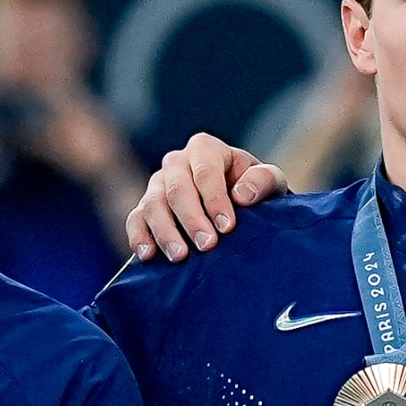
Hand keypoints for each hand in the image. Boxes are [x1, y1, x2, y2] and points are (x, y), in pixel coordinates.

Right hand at [126, 132, 283, 262]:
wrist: (238, 208)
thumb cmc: (254, 192)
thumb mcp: (270, 182)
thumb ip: (264, 180)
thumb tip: (242, 195)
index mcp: (205, 149)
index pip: (206, 171)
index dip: (215, 199)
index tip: (227, 227)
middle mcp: (177, 163)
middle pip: (177, 189)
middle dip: (192, 218)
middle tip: (207, 245)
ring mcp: (157, 185)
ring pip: (153, 205)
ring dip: (165, 232)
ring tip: (180, 256)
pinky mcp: (144, 208)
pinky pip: (135, 220)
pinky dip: (139, 237)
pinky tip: (148, 255)